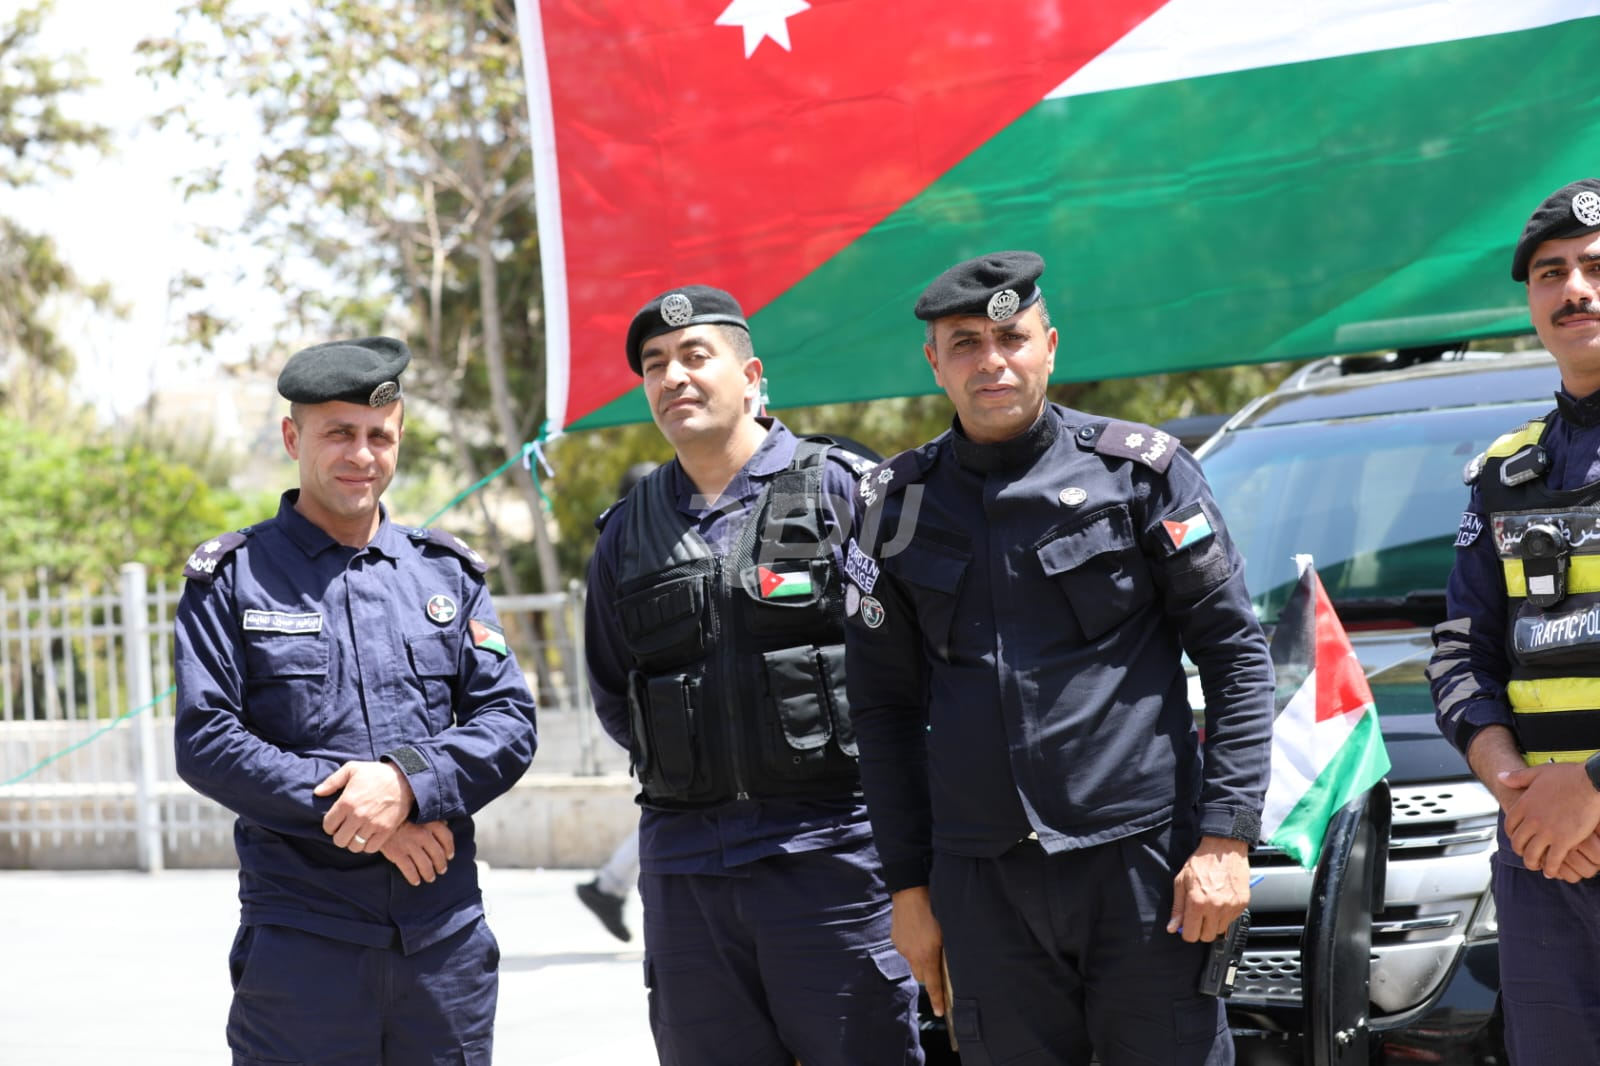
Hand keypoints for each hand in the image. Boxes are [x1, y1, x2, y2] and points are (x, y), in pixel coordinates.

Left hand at [314, 760, 416, 852]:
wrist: (405, 778)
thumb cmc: (377, 773)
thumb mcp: (352, 769)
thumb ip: (332, 781)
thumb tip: (317, 792)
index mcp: (346, 802)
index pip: (328, 826)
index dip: (330, 826)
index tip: (336, 822)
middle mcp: (358, 816)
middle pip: (339, 840)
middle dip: (340, 836)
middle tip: (346, 829)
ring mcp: (372, 825)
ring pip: (354, 846)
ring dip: (354, 842)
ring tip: (357, 834)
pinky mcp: (385, 831)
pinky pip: (371, 848)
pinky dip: (368, 845)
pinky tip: (369, 836)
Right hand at [382, 821, 454, 885]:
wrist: (379, 821)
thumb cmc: (402, 818)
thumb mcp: (418, 814)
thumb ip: (432, 819)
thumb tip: (445, 825)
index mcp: (430, 823)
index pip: (447, 838)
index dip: (450, 849)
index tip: (449, 856)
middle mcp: (422, 834)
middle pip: (438, 855)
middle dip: (441, 865)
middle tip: (441, 870)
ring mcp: (410, 845)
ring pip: (425, 865)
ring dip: (429, 874)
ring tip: (430, 878)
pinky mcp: (397, 854)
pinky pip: (410, 870)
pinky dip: (414, 878)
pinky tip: (416, 881)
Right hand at [890, 887, 946, 1016]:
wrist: (910, 890)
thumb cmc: (933, 908)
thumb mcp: (946, 931)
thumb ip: (945, 951)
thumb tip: (949, 964)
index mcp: (927, 955)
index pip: (933, 985)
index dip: (937, 1000)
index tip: (941, 1012)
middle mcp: (912, 955)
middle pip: (921, 976)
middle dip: (928, 975)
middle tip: (937, 965)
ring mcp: (902, 947)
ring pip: (913, 962)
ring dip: (920, 958)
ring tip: (927, 941)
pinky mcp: (895, 939)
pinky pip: (905, 949)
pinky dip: (912, 947)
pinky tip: (917, 932)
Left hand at [1168, 835, 1249, 942]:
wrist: (1224, 849)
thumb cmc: (1201, 862)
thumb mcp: (1181, 882)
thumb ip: (1177, 907)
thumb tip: (1173, 927)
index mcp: (1197, 903)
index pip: (1191, 935)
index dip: (1187, 932)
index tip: (1187, 926)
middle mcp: (1215, 908)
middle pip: (1207, 937)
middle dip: (1200, 929)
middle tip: (1198, 916)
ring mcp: (1231, 907)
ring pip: (1220, 930)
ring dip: (1214, 923)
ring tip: (1210, 906)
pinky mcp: (1242, 904)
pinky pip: (1232, 920)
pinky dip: (1225, 915)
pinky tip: (1221, 901)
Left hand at [1501, 763, 1599, 874]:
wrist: (1591, 782)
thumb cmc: (1569, 776)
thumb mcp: (1538, 772)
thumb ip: (1517, 777)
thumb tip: (1500, 776)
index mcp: (1524, 804)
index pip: (1509, 825)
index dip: (1511, 834)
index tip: (1516, 837)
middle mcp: (1532, 820)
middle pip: (1518, 842)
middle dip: (1520, 850)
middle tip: (1525, 854)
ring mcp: (1547, 832)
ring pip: (1531, 854)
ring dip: (1532, 863)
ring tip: (1536, 866)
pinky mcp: (1564, 841)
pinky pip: (1552, 860)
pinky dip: (1550, 868)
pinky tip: (1551, 871)